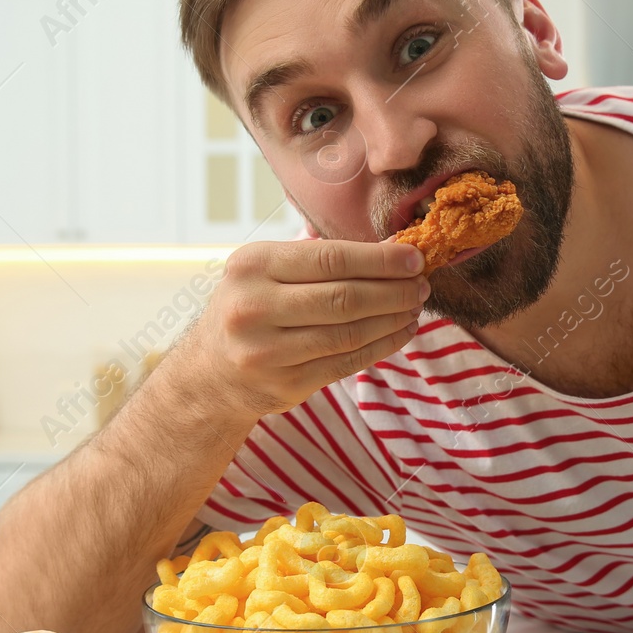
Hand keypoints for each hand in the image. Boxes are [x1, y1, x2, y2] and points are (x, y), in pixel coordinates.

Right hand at [195, 239, 428, 416]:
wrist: (210, 372)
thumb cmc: (253, 306)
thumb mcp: (267, 270)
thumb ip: (321, 257)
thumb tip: (393, 247)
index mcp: (252, 265)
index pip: (330, 259)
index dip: (380, 260)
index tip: (415, 258)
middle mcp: (253, 307)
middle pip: (344, 298)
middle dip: (393, 291)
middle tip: (422, 284)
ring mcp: (267, 352)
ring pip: (349, 334)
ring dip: (392, 319)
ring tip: (415, 307)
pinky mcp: (285, 385)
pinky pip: (347, 363)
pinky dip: (382, 346)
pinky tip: (401, 332)